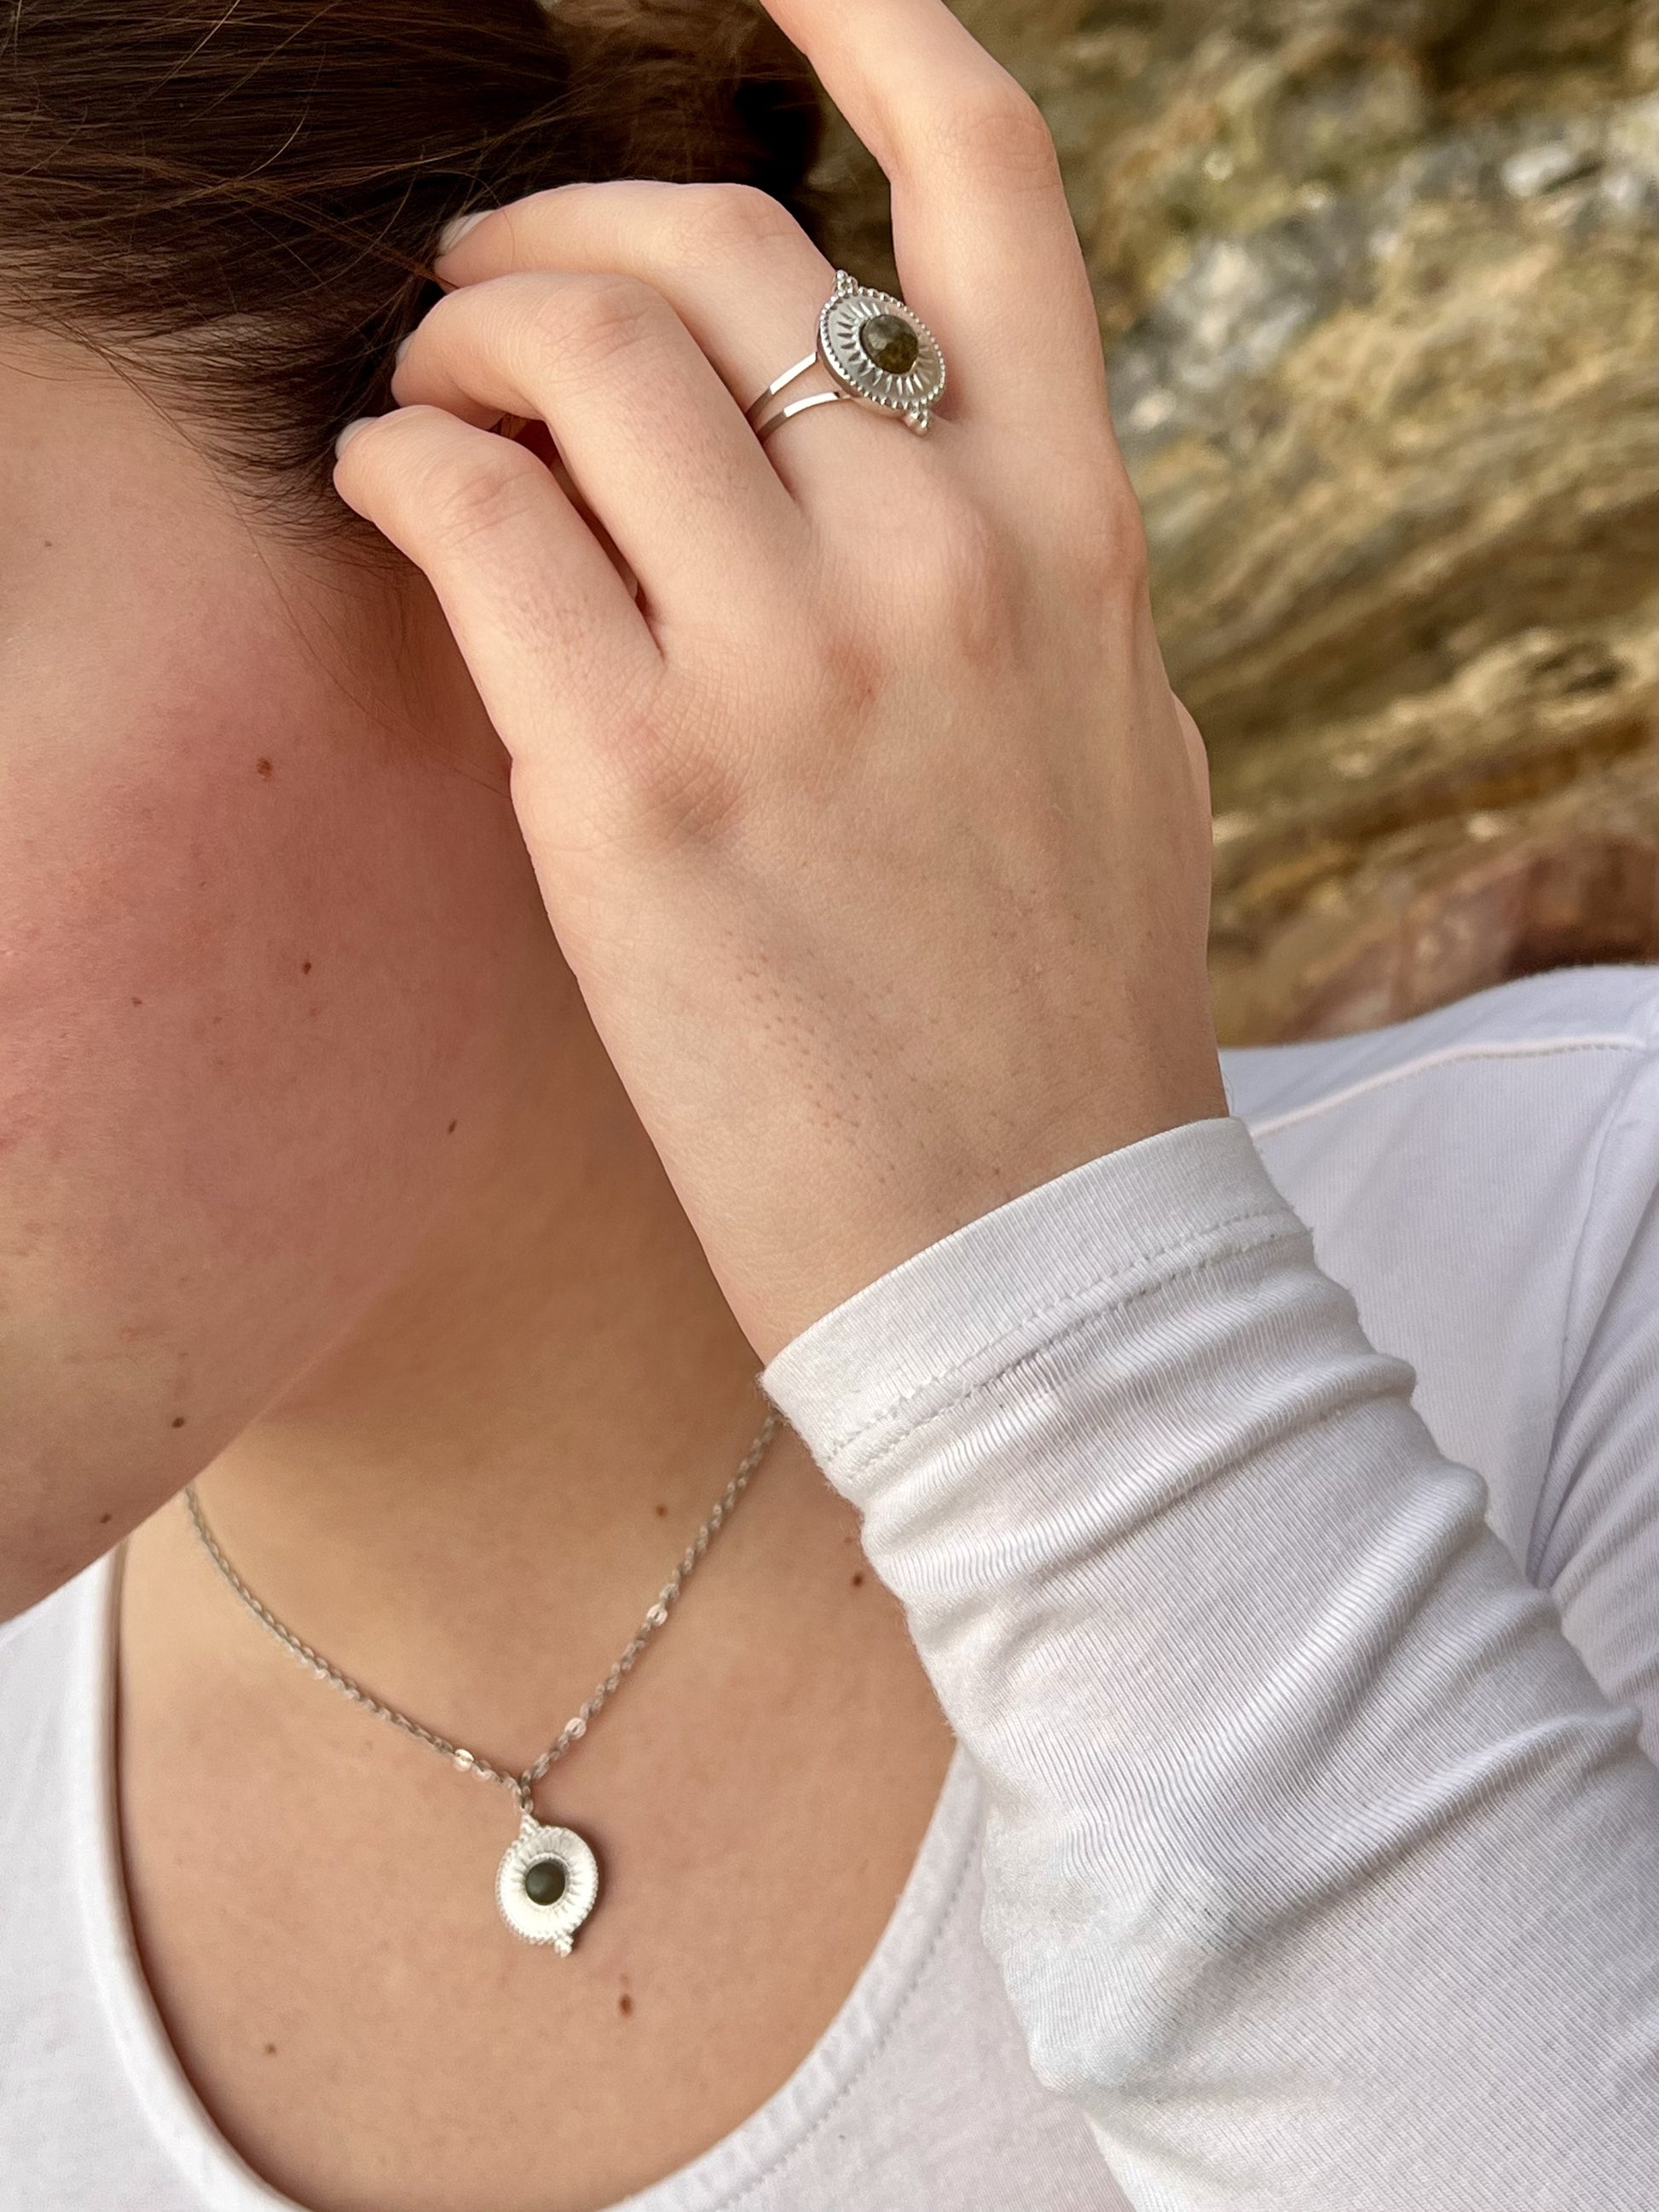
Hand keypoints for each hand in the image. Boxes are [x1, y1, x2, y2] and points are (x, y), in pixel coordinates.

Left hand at [332, 0, 1224, 1362]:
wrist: (1034, 1251)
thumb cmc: (1068, 1013)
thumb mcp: (1114, 748)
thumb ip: (1034, 581)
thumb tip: (926, 467)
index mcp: (1077, 539)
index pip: (990, 187)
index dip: (875, 21)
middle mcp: (942, 561)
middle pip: (715, 242)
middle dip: (563, 221)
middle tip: (489, 281)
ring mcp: (791, 669)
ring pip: (569, 349)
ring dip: (457, 330)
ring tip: (427, 397)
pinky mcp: (637, 786)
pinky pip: (468, 514)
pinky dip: (398, 461)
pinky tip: (391, 496)